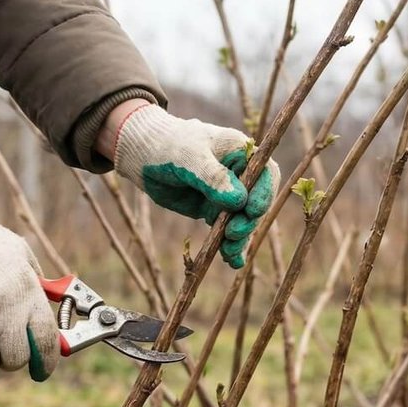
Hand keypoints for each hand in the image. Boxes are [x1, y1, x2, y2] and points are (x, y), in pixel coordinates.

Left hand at [103, 102, 277, 268]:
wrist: (142, 155)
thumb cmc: (168, 146)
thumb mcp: (190, 158)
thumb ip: (214, 178)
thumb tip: (238, 201)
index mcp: (241, 152)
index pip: (265, 174)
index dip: (264, 193)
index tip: (252, 211)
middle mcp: (239, 174)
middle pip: (256, 202)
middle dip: (248, 221)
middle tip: (232, 235)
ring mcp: (227, 194)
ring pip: (243, 220)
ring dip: (240, 238)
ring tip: (230, 254)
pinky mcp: (213, 209)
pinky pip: (227, 229)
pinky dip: (229, 245)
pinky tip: (232, 261)